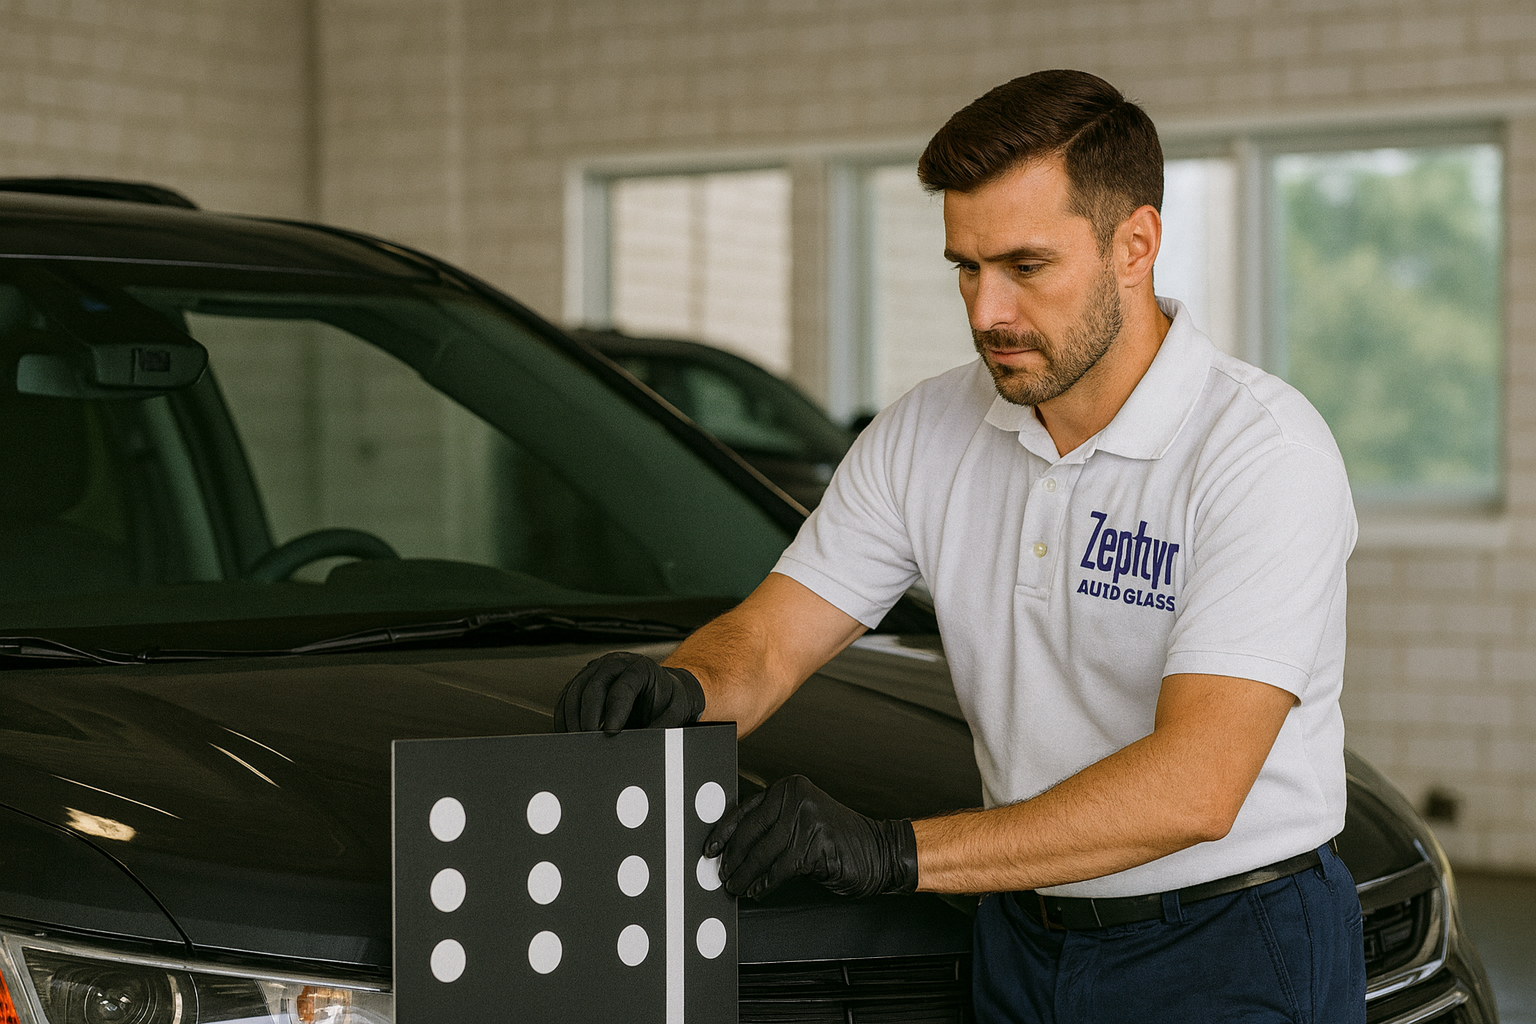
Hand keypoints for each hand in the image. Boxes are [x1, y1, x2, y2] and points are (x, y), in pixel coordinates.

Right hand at [553, 652, 705, 733]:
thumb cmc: (668, 699)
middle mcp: (616, 663)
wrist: (662, 689)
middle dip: (589, 717)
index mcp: (641, 668)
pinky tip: (570, 733)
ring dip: (572, 719)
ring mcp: (597, 669)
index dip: (615, 711)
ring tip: (580, 741)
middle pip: (593, 687)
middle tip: (591, 741)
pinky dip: (564, 716)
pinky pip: (566, 696)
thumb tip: (646, 744)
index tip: (613, 733)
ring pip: (574, 691)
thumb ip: (664, 726)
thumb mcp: (677, 711)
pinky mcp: (584, 680)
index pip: (623, 687)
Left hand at [704, 775, 917, 898]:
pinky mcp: (814, 841)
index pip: (745, 810)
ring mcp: (806, 817)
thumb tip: (732, 849)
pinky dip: (765, 882)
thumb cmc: (837, 840)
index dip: (724, 832)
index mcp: (789, 787)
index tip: (710, 849)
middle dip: (733, 858)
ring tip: (736, 886)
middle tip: (722, 874)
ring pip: (763, 852)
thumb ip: (771, 827)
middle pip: (751, 831)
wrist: (879, 851)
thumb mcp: (800, 823)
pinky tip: (758, 890)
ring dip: (745, 874)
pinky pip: (780, 867)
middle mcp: (796, 796)